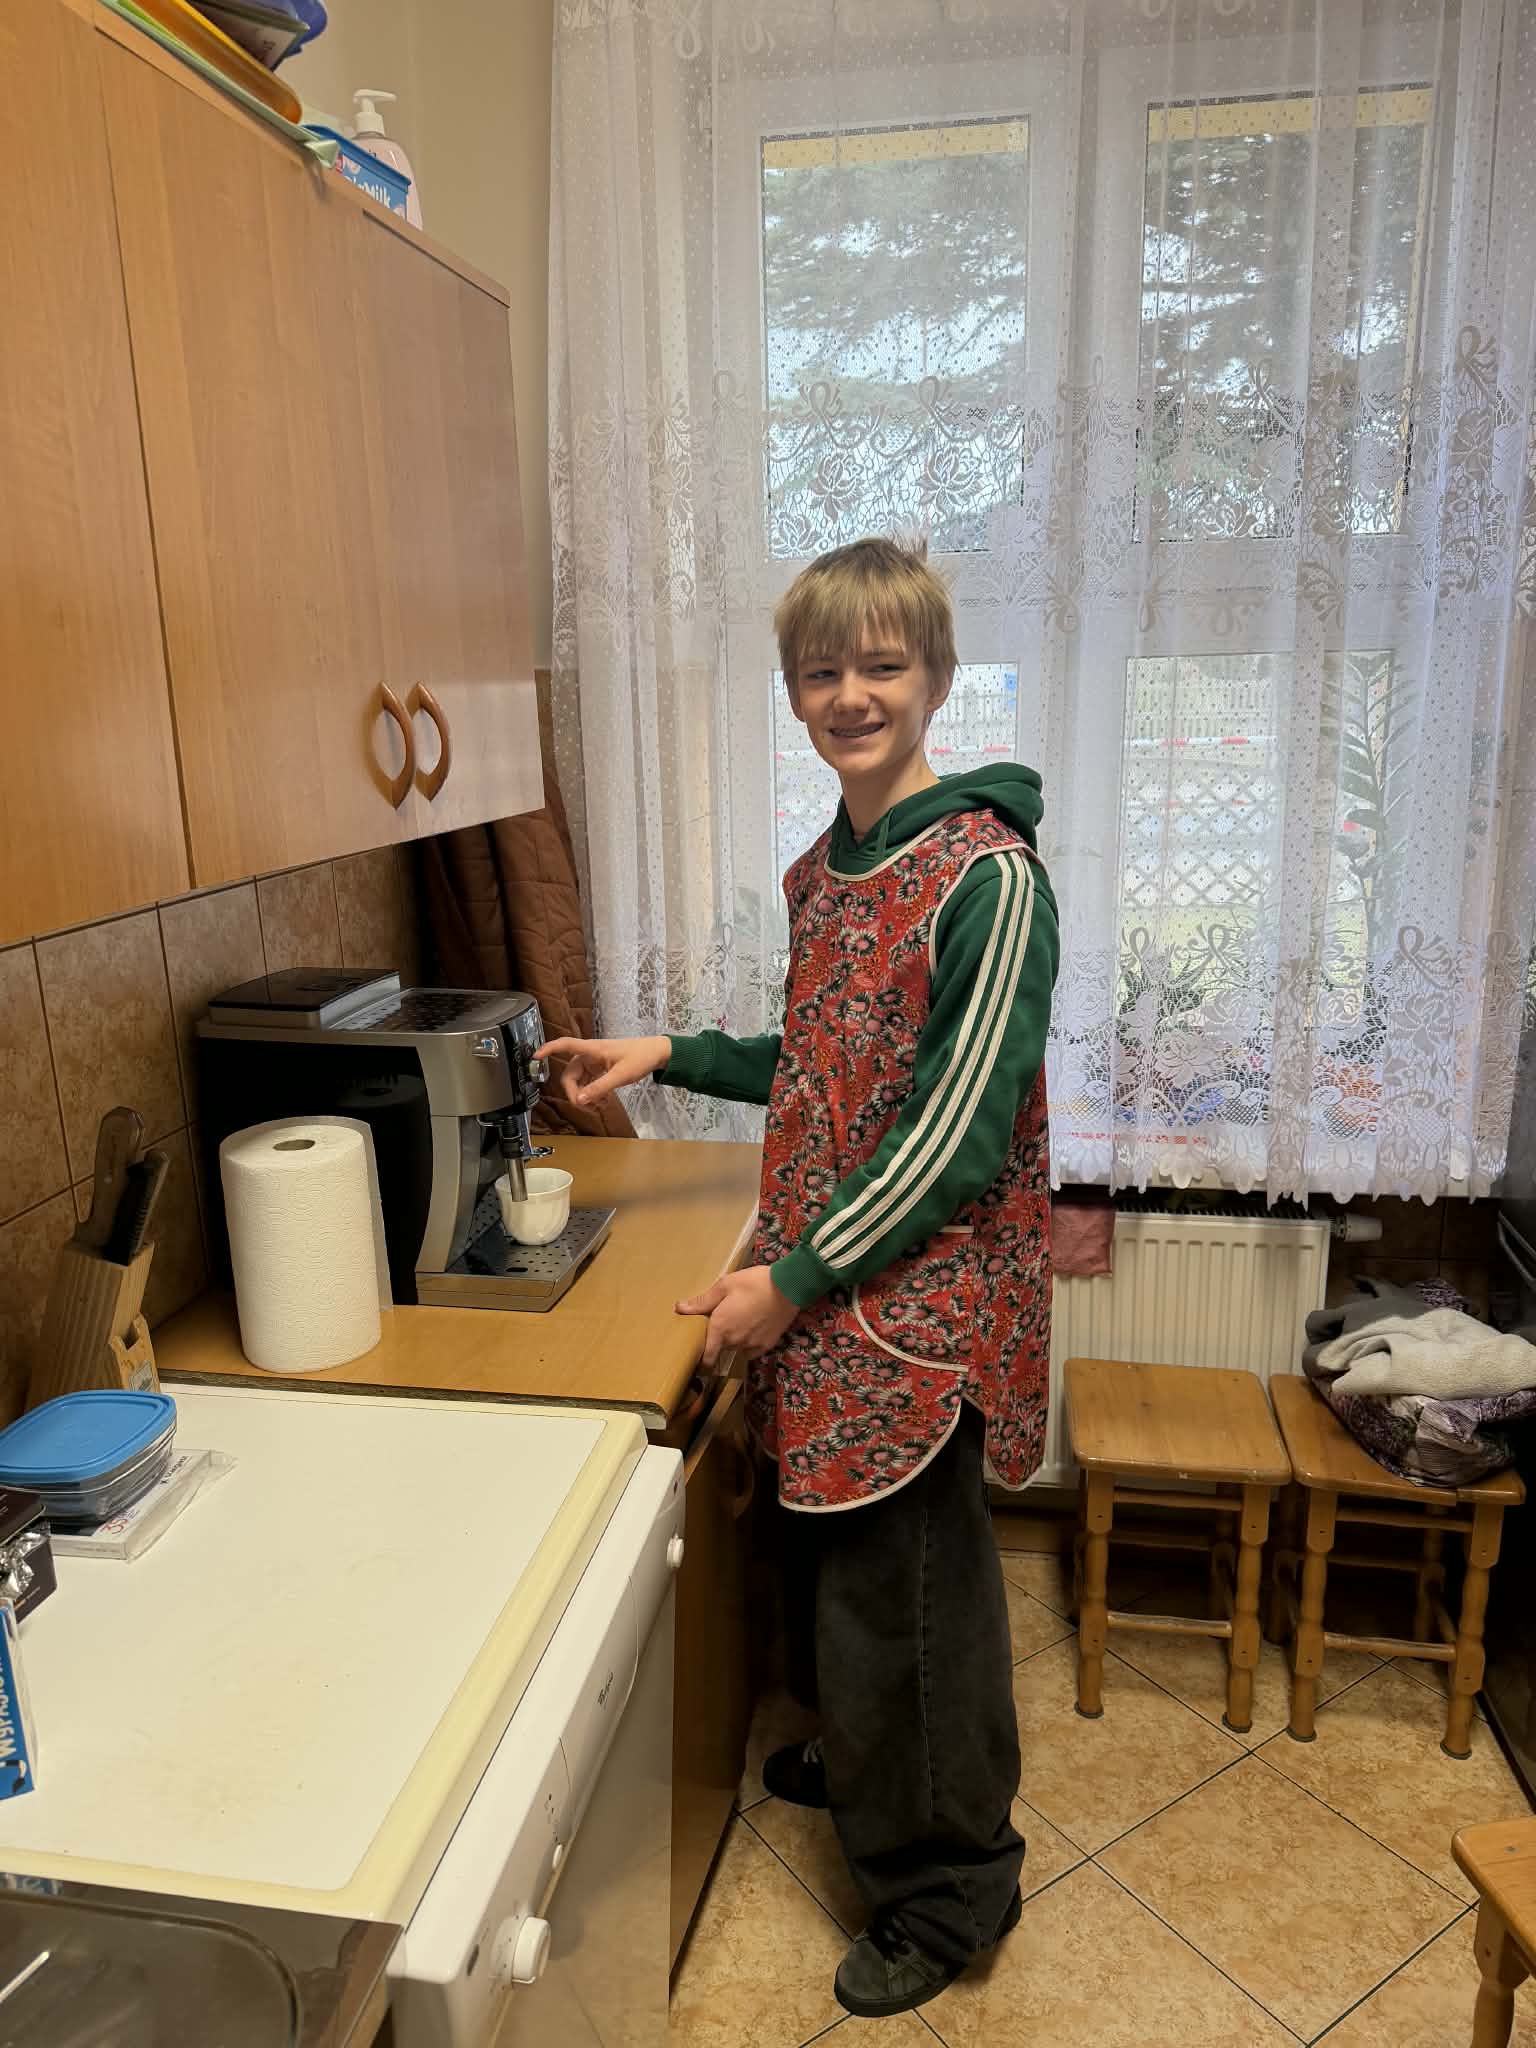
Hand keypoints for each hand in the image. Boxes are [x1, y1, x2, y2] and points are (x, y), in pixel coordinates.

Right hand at [536, 1034, 670, 1107]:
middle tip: (584, 1105)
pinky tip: (602, 1102)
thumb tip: (580, 1101)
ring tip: (598, 1106)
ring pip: (580, 1081)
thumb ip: (599, 1088)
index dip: (548, 1049)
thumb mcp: (620, 1075)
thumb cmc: (640, 1057)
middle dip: (574, 1091)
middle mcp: (590, 1055)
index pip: (565, 1045)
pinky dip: (593, 1093)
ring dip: (585, 1095)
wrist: (657, 1053)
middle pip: (570, 1074)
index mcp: (592, 1050)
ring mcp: (595, 1062)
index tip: (535, 1057)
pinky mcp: (601, 1069)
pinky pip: (590, 1083)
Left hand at [677, 1266, 798, 1366]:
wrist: (788, 1287)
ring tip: (742, 1321)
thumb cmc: (753, 1283)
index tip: (699, 1357)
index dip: (702, 1360)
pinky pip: (752, 1350)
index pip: (707, 1356)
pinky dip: (750, 1343)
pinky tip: (754, 1327)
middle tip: (725, 1321)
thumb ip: (702, 1301)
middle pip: (722, 1348)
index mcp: (720, 1327)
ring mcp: (752, 1345)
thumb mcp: (725, 1285)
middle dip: (720, 1339)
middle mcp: (734, 1341)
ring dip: (736, 1339)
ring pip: (737, 1348)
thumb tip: (679, 1308)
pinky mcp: (767, 1345)